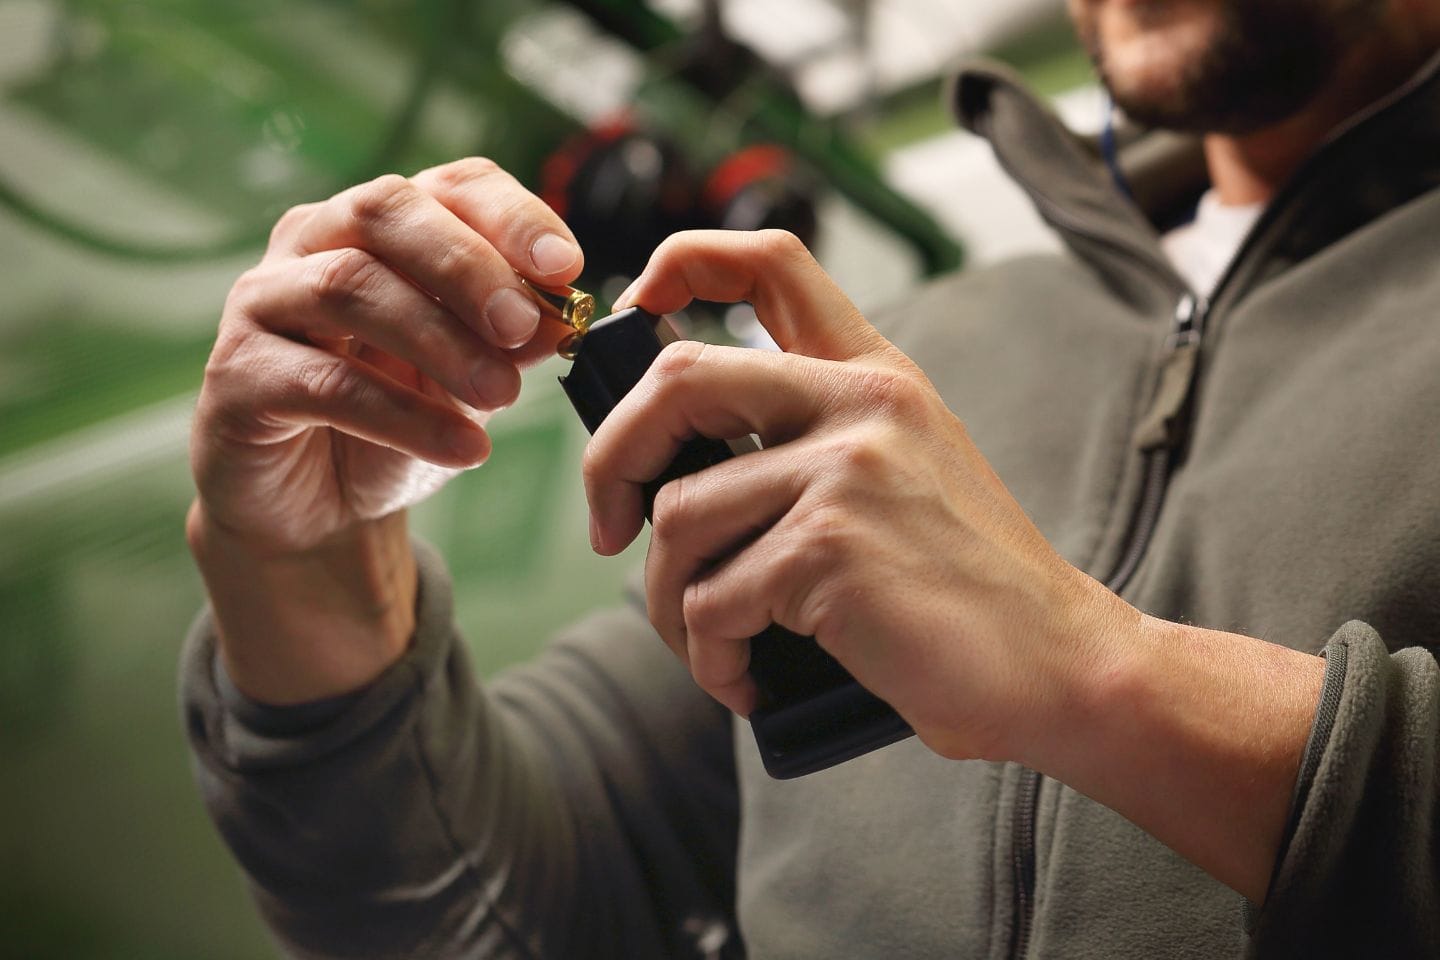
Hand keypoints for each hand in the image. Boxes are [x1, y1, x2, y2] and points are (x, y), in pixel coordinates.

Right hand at [188, 158, 581, 701]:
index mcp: (381, 225)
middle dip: (466, 266)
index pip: (449, 185)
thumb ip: (513, 341)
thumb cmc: (396, 422)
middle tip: (525, 327)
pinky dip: (405, 415)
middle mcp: (313, 241)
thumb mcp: (472, 378)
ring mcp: (264, 302)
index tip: (567, 267)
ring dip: (440, 342)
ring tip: (503, 396)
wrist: (317, 508)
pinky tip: (465, 448)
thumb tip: (566, 313)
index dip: (512, 215)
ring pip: (350, 289)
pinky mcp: (237, 375)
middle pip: (385, 212)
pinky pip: (325, 382)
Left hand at [584, 230, 1132, 762]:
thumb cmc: (970, 588)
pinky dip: (710, 655)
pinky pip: (711, 600)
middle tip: (610, 526)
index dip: (683, 260)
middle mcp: (860, 405)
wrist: (1061, 664)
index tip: (639, 308)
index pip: (771, 261)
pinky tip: (746, 679)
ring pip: (679, 518)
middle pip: (677, 382)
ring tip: (712, 646)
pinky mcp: (829, 548)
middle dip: (612, 460)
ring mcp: (846, 471)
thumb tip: (675, 474)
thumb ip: (815, 446)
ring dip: (669, 601)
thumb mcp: (908, 475)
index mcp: (876, 376)